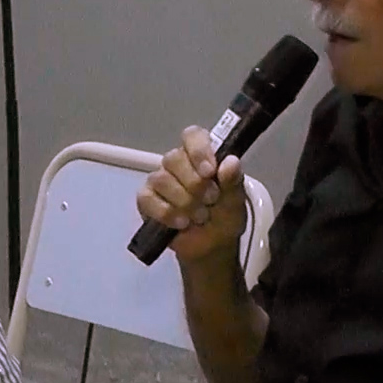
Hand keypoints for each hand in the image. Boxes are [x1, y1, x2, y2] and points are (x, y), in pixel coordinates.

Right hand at [135, 126, 248, 262]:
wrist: (212, 247)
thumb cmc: (224, 217)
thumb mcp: (236, 200)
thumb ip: (233, 180)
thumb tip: (230, 162)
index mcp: (201, 156)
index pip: (192, 135)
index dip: (198, 150)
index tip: (210, 172)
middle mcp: (177, 163)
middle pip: (173, 158)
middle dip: (194, 184)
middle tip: (211, 202)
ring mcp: (159, 180)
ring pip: (161, 179)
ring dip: (183, 201)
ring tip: (199, 217)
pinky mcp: (146, 200)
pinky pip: (147, 198)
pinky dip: (166, 212)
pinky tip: (181, 223)